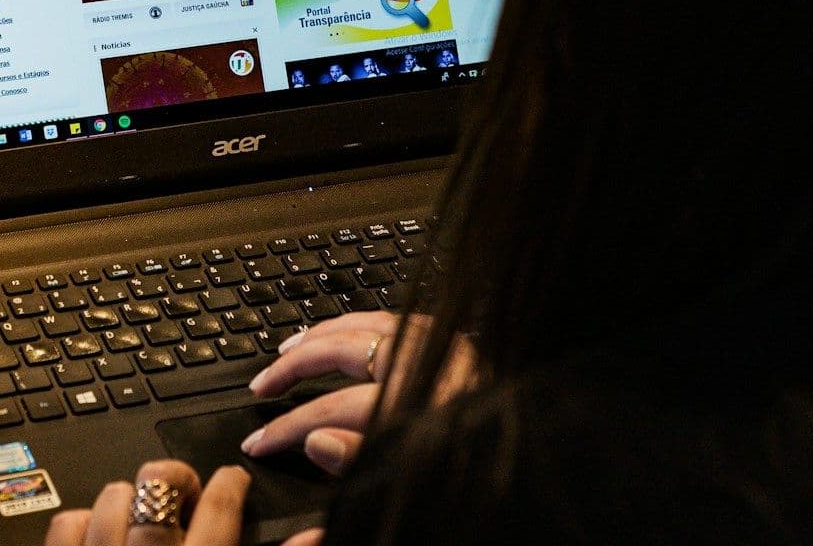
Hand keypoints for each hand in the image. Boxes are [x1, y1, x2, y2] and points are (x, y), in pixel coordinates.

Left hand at [45, 459, 249, 545]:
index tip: (232, 477)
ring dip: (128, 498)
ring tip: (137, 513)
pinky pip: (67, 524)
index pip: (219, 509)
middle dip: (175, 477)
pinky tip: (93, 533)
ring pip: (114, 496)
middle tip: (180, 490)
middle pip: (162, 485)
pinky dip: (81, 521)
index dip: (229, 484)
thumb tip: (296, 540)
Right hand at [241, 312, 473, 475]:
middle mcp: (442, 374)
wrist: (551, 483)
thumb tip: (316, 443)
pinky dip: (371, 324)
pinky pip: (410, 323)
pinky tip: (353, 331)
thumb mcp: (418, 490)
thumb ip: (364, 466)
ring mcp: (457, 358)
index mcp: (427, 410)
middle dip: (299, 366)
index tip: (261, 440)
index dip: (290, 427)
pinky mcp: (470, 355)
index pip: (338, 411)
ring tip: (293, 346)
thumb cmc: (487, 486)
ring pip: (380, 325)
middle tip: (263, 386)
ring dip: (330, 334)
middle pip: (354, 351)